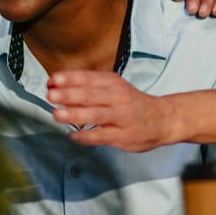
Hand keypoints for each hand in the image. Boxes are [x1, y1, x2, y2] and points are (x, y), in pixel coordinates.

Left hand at [47, 70, 176, 151]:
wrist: (164, 119)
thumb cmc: (133, 103)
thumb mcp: (116, 87)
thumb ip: (89, 87)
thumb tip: (57, 87)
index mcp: (113, 83)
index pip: (88, 78)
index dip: (69, 78)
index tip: (52, 80)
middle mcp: (118, 97)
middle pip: (90, 95)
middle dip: (69, 94)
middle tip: (51, 95)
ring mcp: (121, 117)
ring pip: (95, 114)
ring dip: (74, 113)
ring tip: (57, 114)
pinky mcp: (122, 136)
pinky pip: (101, 136)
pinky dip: (85, 136)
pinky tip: (73, 135)